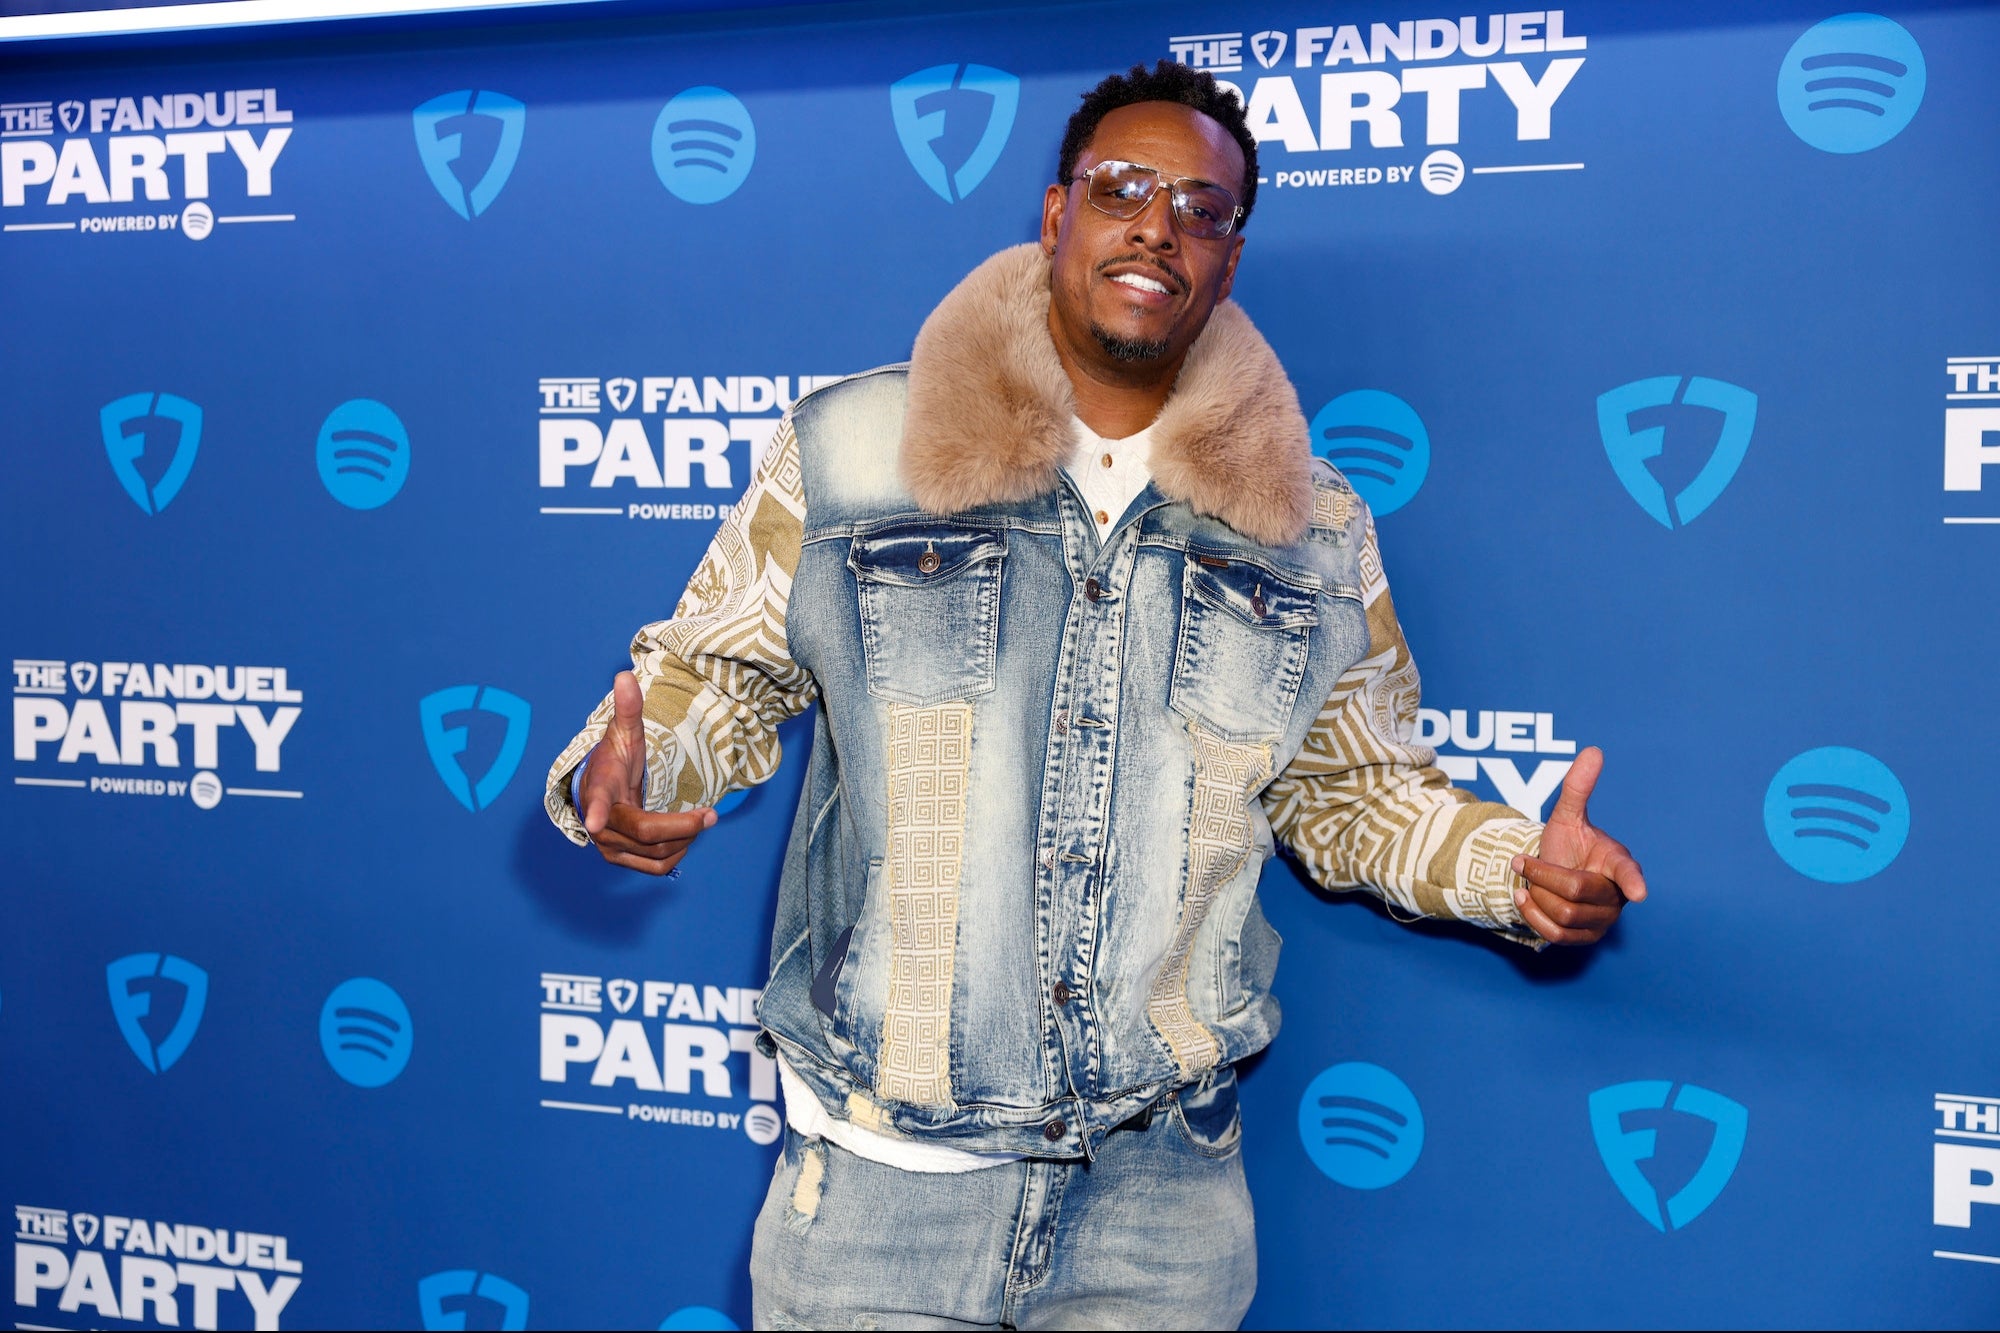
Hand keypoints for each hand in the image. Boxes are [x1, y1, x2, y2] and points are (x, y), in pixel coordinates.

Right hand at [578, 671, 713, 874]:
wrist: (600, 790)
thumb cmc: (615, 759)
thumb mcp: (623, 733)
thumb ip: (627, 708)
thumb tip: (624, 676)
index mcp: (601, 789)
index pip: (597, 802)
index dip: (597, 811)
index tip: (596, 821)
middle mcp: (601, 824)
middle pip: (648, 833)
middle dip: (685, 825)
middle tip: (712, 815)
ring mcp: (609, 846)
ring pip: (657, 853)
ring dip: (686, 838)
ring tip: (700, 820)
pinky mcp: (620, 860)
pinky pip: (656, 867)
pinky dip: (677, 853)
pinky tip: (685, 836)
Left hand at [1510, 746, 1646, 945]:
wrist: (1551, 875)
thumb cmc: (1566, 845)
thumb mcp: (1566, 816)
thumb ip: (1578, 788)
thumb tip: (1593, 751)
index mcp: (1618, 862)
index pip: (1626, 873)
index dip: (1632, 881)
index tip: (1640, 891)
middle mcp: (1617, 895)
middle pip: (1576, 891)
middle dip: (1542, 875)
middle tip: (1523, 862)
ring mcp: (1604, 920)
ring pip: (1564, 915)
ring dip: (1536, 895)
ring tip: (1531, 882)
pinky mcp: (1586, 939)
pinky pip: (1557, 935)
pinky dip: (1533, 916)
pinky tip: (1525, 900)